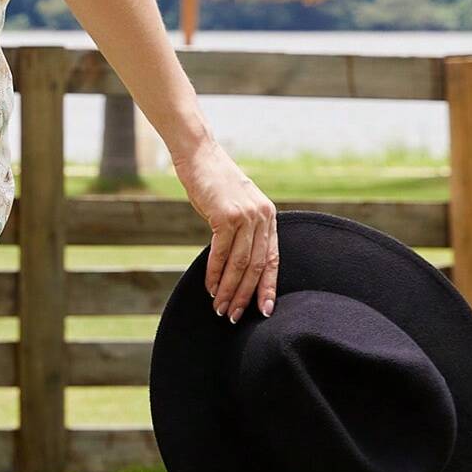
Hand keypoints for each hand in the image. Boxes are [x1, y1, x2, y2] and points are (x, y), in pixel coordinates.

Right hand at [175, 140, 278, 322]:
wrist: (199, 155)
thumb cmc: (214, 183)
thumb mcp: (235, 206)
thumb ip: (242, 230)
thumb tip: (235, 264)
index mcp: (268, 217)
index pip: (272, 259)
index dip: (269, 287)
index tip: (265, 310)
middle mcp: (262, 217)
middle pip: (256, 266)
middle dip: (245, 295)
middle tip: (235, 316)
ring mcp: (246, 215)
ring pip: (240, 263)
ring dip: (229, 290)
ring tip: (220, 308)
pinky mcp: (226, 215)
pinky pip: (221, 252)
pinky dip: (215, 273)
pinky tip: (210, 288)